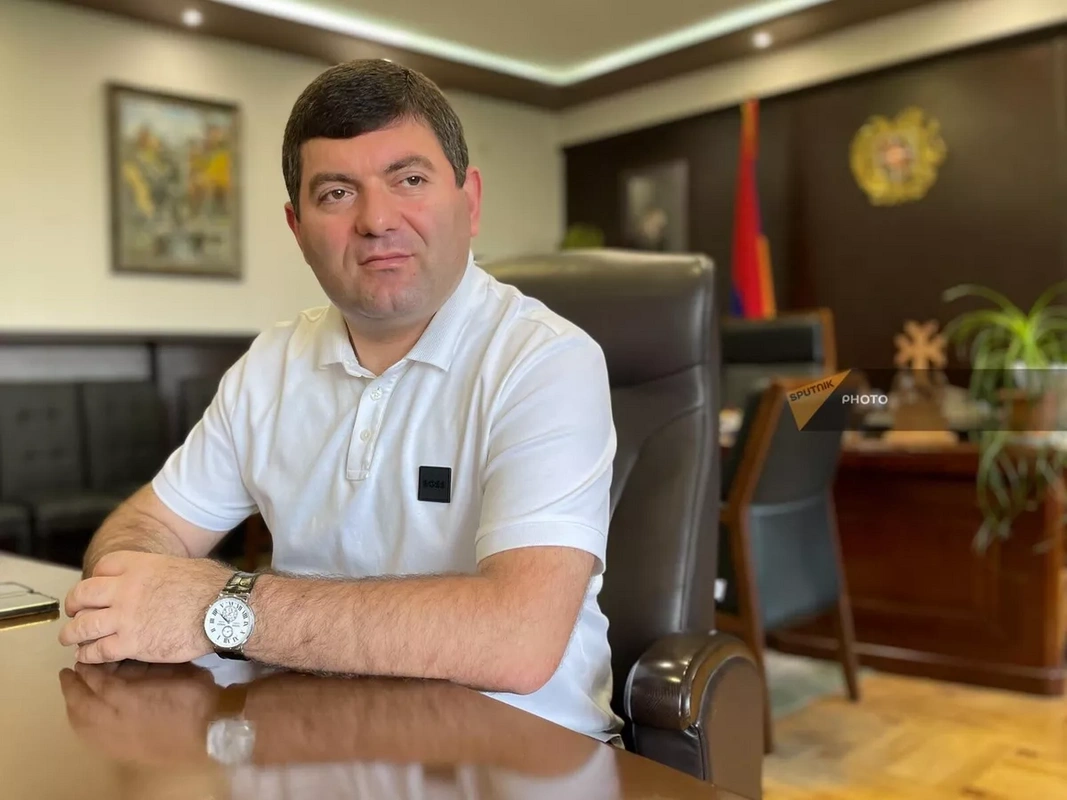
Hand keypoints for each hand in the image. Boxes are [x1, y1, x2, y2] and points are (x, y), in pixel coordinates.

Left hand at [58, 552, 231, 663]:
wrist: (225, 611)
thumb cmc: (213, 587)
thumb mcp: (183, 566)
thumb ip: (161, 572)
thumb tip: (162, 581)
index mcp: (139, 566)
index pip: (102, 567)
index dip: (97, 578)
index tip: (98, 589)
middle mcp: (125, 589)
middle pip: (82, 594)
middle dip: (74, 605)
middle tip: (73, 612)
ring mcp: (125, 617)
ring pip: (82, 625)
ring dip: (73, 633)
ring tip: (71, 638)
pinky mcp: (131, 644)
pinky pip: (97, 650)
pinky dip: (89, 654)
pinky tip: (88, 655)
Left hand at [59, 661, 221, 764]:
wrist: (210, 731)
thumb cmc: (196, 697)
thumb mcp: (175, 670)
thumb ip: (149, 665)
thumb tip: (131, 655)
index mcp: (130, 697)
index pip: (98, 681)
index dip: (89, 668)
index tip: (82, 658)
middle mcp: (115, 720)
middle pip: (81, 703)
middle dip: (72, 687)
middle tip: (67, 673)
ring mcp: (116, 738)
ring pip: (81, 723)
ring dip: (74, 706)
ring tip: (73, 693)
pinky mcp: (120, 751)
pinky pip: (91, 738)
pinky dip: (82, 724)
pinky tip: (84, 717)